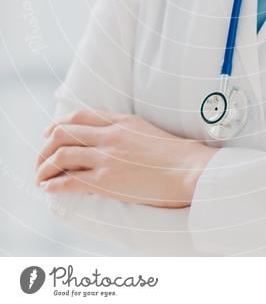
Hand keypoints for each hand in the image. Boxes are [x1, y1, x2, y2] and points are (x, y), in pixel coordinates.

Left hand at [35, 109, 217, 207]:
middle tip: (41, 159)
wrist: (187, 170)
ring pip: (62, 155)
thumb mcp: (145, 129)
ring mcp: (107, 157)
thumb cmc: (172, 154)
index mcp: (120, 121)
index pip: (79, 115)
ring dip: (44, 167)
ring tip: (40, 176)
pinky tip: (49, 188)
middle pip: (64, 133)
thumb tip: (105, 134)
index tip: (48, 134)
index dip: (58, 124)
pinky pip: (71, 180)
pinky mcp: (107, 180)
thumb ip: (123, 128)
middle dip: (45, 146)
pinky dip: (54, 184)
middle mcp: (110, 135)